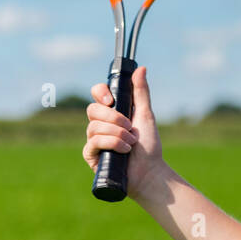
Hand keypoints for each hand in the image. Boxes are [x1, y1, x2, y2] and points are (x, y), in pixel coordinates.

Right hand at [83, 65, 163, 198]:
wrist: (149, 171)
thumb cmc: (149, 145)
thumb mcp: (146, 115)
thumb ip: (141, 92)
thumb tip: (141, 68)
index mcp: (112, 112)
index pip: (98, 94)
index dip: (101, 92)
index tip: (112, 100)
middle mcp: (100, 124)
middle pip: (92, 109)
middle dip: (113, 117)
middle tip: (130, 127)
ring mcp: (94, 139)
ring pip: (94, 126)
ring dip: (118, 134)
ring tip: (132, 142)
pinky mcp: (91, 155)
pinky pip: (93, 142)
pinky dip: (112, 144)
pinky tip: (125, 150)